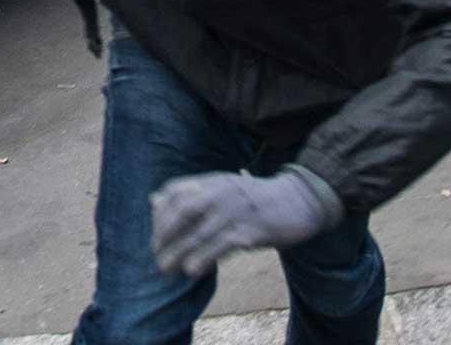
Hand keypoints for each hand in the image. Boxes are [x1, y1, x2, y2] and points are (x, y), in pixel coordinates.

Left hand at [150, 168, 341, 276]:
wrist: (297, 200)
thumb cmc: (254, 199)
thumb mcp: (220, 189)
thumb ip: (189, 194)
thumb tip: (153, 200)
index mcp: (211, 181)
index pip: (174, 191)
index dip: (160, 214)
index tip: (155, 235)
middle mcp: (220, 192)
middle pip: (182, 209)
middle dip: (164, 232)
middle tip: (156, 253)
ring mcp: (236, 210)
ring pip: (200, 231)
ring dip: (179, 251)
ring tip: (166, 268)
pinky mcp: (252, 230)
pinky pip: (223, 244)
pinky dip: (205, 256)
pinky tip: (192, 269)